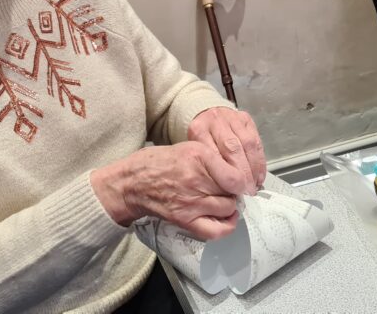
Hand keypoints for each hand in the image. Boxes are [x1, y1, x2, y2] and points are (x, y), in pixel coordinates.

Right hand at [91, 142, 245, 239]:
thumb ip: (214, 157)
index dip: (244, 180)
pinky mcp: (185, 219)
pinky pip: (215, 230)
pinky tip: (226, 218)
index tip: (243, 180)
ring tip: (223, 199)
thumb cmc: (159, 163)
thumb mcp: (189, 147)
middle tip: (229, 188)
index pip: (236, 175)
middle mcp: (196, 179)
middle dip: (235, 190)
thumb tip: (238, 171)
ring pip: (228, 208)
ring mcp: (191, 201)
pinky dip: (226, 226)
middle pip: (233, 191)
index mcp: (199, 157)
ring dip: (229, 205)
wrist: (132, 183)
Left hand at [188, 107, 265, 194]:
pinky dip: (260, 161)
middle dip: (243, 173)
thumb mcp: (196, 155)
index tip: (234, 190)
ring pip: (248, 144)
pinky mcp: (246, 119)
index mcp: (198, 130)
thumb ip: (207, 169)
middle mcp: (215, 120)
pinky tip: (259, 174)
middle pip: (232, 148)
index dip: (227, 175)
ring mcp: (232, 117)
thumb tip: (224, 194)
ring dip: (253, 168)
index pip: (214, 155)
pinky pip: (257, 141)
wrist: (206, 119)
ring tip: (254, 184)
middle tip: (246, 190)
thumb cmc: (201, 143)